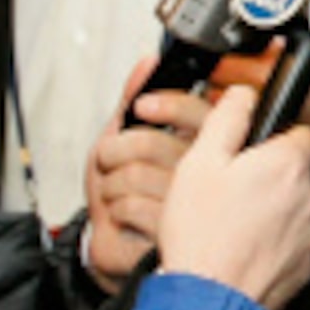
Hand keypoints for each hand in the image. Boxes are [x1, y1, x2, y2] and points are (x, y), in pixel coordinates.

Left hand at [82, 58, 210, 289]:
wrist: (117, 246)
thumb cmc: (125, 193)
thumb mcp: (124, 139)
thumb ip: (136, 98)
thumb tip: (148, 63)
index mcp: (199, 148)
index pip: (197, 115)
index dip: (169, 105)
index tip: (141, 107)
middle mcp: (201, 178)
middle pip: (151, 144)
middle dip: (113, 151)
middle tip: (108, 161)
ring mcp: (190, 209)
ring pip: (135, 174)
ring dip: (109, 185)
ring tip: (113, 193)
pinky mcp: (175, 236)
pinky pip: (132, 206)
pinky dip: (114, 210)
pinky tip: (122, 217)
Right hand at [155, 86, 309, 309]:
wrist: (207, 298)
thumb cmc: (201, 234)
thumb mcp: (200, 161)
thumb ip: (228, 118)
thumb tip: (243, 95)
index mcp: (286, 164)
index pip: (303, 132)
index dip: (277, 135)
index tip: (255, 147)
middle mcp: (307, 197)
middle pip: (297, 172)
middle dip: (269, 175)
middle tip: (231, 188)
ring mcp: (308, 234)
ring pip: (294, 208)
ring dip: (272, 210)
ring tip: (232, 222)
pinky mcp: (304, 266)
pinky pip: (291, 243)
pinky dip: (272, 243)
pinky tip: (242, 246)